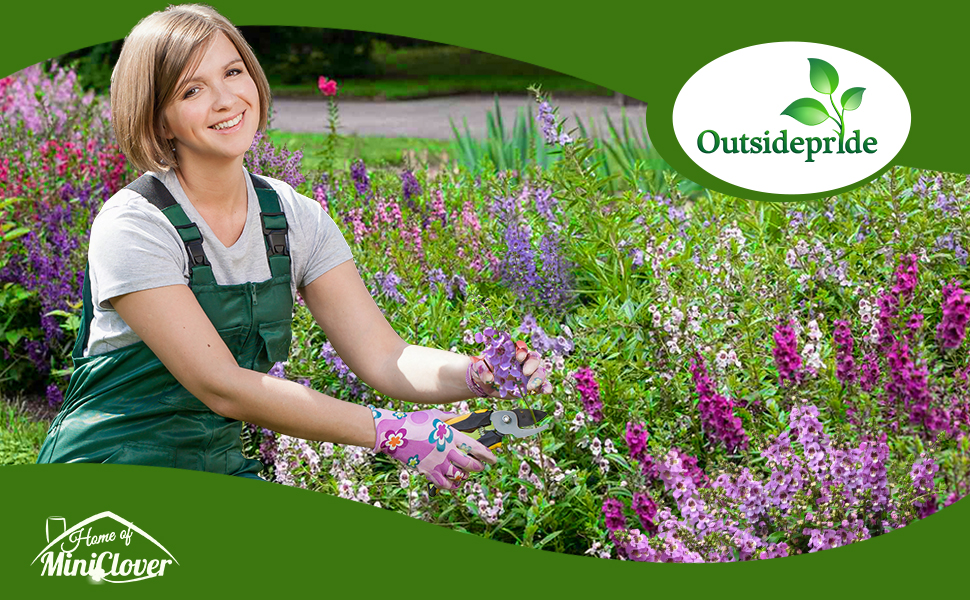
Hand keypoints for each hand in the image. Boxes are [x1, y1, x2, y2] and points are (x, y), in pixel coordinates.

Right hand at [370, 406, 496, 489]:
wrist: (393, 433)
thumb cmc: (413, 421)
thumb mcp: (435, 415)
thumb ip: (451, 417)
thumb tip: (464, 417)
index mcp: (450, 435)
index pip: (475, 447)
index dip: (487, 454)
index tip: (493, 458)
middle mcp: (446, 450)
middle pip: (469, 464)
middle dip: (478, 467)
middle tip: (480, 467)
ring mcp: (436, 462)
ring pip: (458, 476)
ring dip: (465, 476)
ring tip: (466, 473)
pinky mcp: (426, 471)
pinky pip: (443, 483)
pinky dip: (451, 485)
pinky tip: (454, 482)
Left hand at [469, 335, 553, 397]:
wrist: (483, 383)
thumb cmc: (481, 370)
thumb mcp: (477, 367)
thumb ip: (482, 370)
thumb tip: (488, 377)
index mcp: (511, 352)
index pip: (520, 348)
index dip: (522, 351)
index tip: (519, 357)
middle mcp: (522, 361)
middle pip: (533, 359)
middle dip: (532, 365)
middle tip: (526, 373)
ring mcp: (527, 374)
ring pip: (539, 372)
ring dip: (539, 378)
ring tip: (532, 386)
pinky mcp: (530, 385)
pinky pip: (541, 385)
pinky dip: (545, 387)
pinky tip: (546, 391)